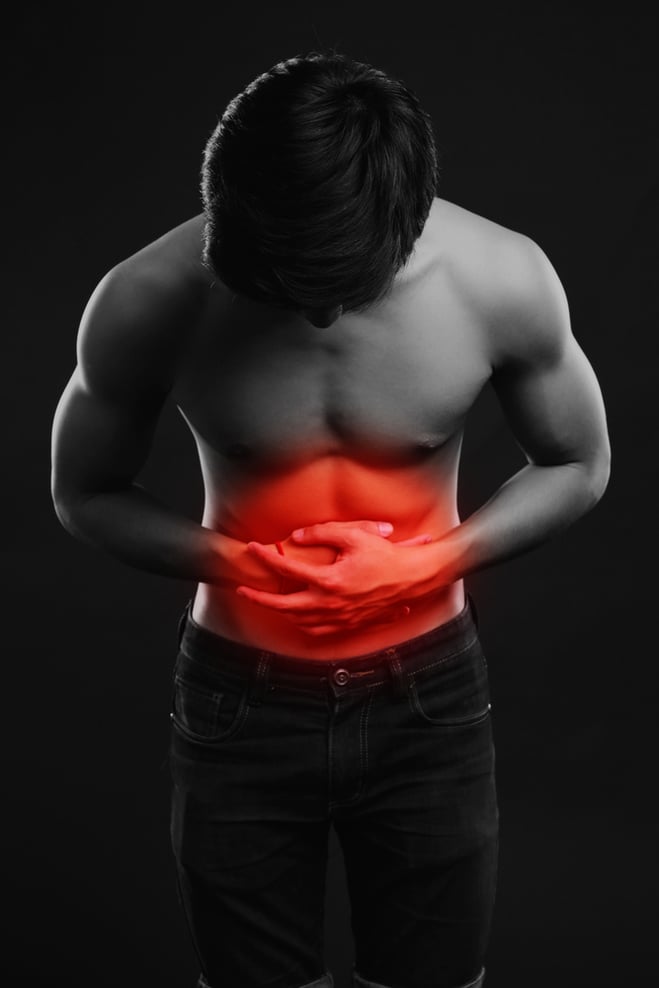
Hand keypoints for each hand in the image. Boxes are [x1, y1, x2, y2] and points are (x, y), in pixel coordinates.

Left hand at [236, 520, 434, 635]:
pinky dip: (303, 625)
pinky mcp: (350, 625)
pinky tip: (299, 617)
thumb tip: (297, 537)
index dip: (266, 558)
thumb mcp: (354, 536)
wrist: (413, 578)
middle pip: (284, 606)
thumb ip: (323, 534)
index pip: (287, 570)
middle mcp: (331, 604)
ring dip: (280, 613)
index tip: (252, 549)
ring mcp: (340, 618)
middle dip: (259, 599)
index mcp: (329, 581)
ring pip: (300, 622)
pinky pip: (319, 631)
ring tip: (268, 602)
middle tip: (243, 590)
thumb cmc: (386, 556)